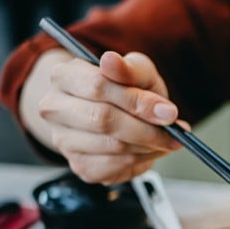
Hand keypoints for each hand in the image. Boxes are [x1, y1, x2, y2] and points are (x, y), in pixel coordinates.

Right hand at [22, 49, 184, 183]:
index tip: (168, 112)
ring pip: (112, 147)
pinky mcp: (79, 166)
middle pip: (103, 120)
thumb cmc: (125, 90)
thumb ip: (129, 68)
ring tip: (165, 138)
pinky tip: (147, 149)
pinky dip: (140, 160)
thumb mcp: (136, 71)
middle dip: (146, 128)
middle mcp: (55, 109)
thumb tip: (112, 61)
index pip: (98, 86)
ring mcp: (64, 141)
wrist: (115, 113)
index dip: (136, 101)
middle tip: (174, 130)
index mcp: (63, 76)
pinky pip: (115, 167)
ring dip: (147, 145)